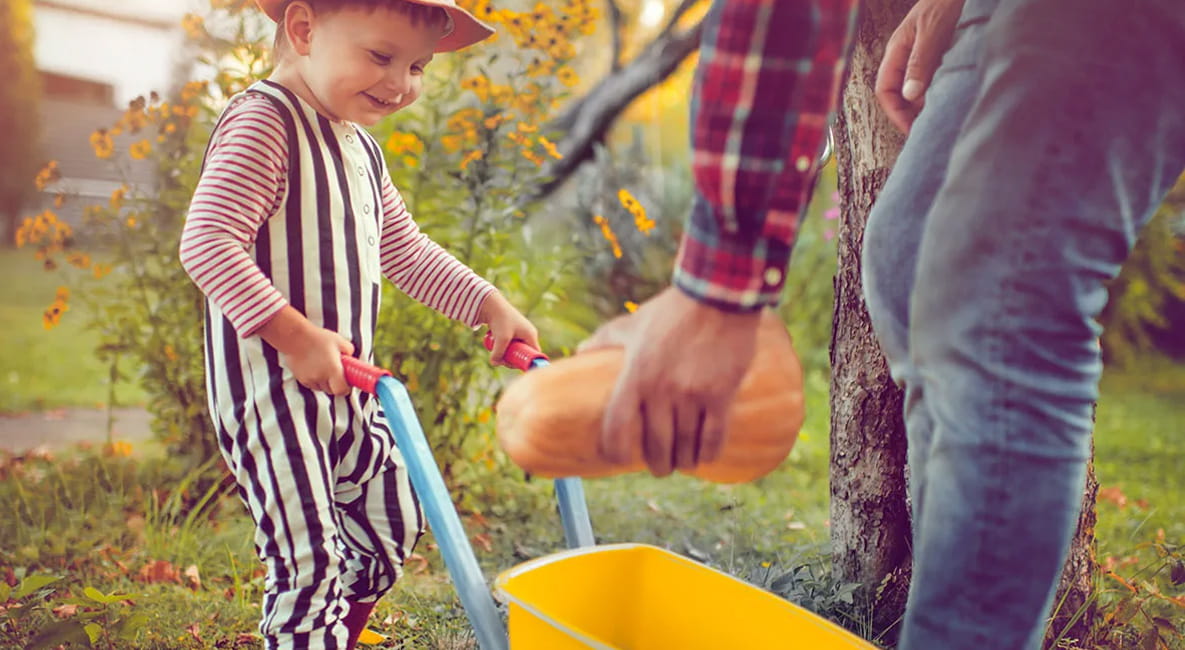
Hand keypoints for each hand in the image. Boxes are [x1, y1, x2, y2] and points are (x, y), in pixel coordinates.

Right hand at [284, 327, 354, 394]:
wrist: (294, 337)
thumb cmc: (318, 338)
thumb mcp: (340, 341)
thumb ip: (349, 351)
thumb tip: (351, 358)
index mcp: (333, 370)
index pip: (341, 390)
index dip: (346, 389)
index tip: (348, 383)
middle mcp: (321, 377)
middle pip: (332, 390)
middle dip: (336, 384)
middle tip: (337, 373)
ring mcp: (309, 379)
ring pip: (321, 388)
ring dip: (325, 382)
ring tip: (325, 368)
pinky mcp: (300, 378)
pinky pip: (312, 384)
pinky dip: (315, 380)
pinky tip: (315, 368)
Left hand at [479, 291, 540, 366]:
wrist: (491, 304)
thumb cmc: (500, 320)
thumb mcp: (501, 339)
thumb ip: (498, 353)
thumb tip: (494, 363)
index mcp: (531, 335)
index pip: (534, 354)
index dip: (526, 362)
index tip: (514, 365)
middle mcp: (527, 333)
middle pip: (523, 353)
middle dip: (513, 358)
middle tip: (502, 360)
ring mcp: (519, 331)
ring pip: (514, 348)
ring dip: (506, 352)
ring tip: (496, 352)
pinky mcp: (510, 330)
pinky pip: (509, 342)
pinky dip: (502, 346)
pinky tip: (494, 345)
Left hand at [576, 287, 760, 476]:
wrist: (716, 295)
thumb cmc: (671, 310)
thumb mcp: (632, 323)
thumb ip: (604, 339)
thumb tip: (578, 350)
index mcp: (635, 375)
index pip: (618, 426)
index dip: (615, 450)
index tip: (618, 458)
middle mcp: (661, 390)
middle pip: (656, 445)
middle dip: (656, 464)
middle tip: (658, 467)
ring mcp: (692, 395)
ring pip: (686, 445)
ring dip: (683, 461)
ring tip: (682, 464)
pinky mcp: (721, 395)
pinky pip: (714, 437)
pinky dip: (708, 453)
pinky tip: (704, 457)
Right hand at [875, 0, 964, 132]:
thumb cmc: (946, 1)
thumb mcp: (932, 32)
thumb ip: (920, 62)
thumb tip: (909, 96)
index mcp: (897, 50)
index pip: (885, 90)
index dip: (895, 112)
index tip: (912, 129)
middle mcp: (908, 56)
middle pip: (901, 93)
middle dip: (912, 112)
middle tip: (931, 126)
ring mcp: (924, 56)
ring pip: (920, 88)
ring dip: (929, 103)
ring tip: (944, 114)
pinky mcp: (942, 56)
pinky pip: (936, 80)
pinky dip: (942, 91)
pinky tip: (954, 96)